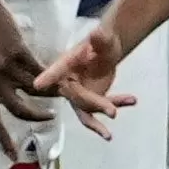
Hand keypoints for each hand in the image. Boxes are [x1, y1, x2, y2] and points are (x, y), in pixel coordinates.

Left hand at [0, 0, 43, 159]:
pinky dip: (48, 77)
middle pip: (18, 110)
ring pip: (32, 92)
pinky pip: (38, 71)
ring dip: (47, 99)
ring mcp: (4, 67)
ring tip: (56, 98)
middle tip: (47, 120)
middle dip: (35, 119)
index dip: (4, 140)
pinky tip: (57, 80)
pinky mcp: (18, 52)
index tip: (13, 156)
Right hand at [30, 21, 130, 136]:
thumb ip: (101, 38)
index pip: (56, 70)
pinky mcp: (90, 102)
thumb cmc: (101, 42)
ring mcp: (79, 94)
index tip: (37, 85)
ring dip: (97, 124)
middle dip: (94, 105)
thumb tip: (97, 32)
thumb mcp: (104, 39)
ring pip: (86, 112)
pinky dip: (116, 105)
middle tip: (113, 112)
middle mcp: (69, 82)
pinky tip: (132, 100)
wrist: (107, 50)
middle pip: (77, 97)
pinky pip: (101, 108)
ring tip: (108, 135)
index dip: (47, 77)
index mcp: (67, 64)